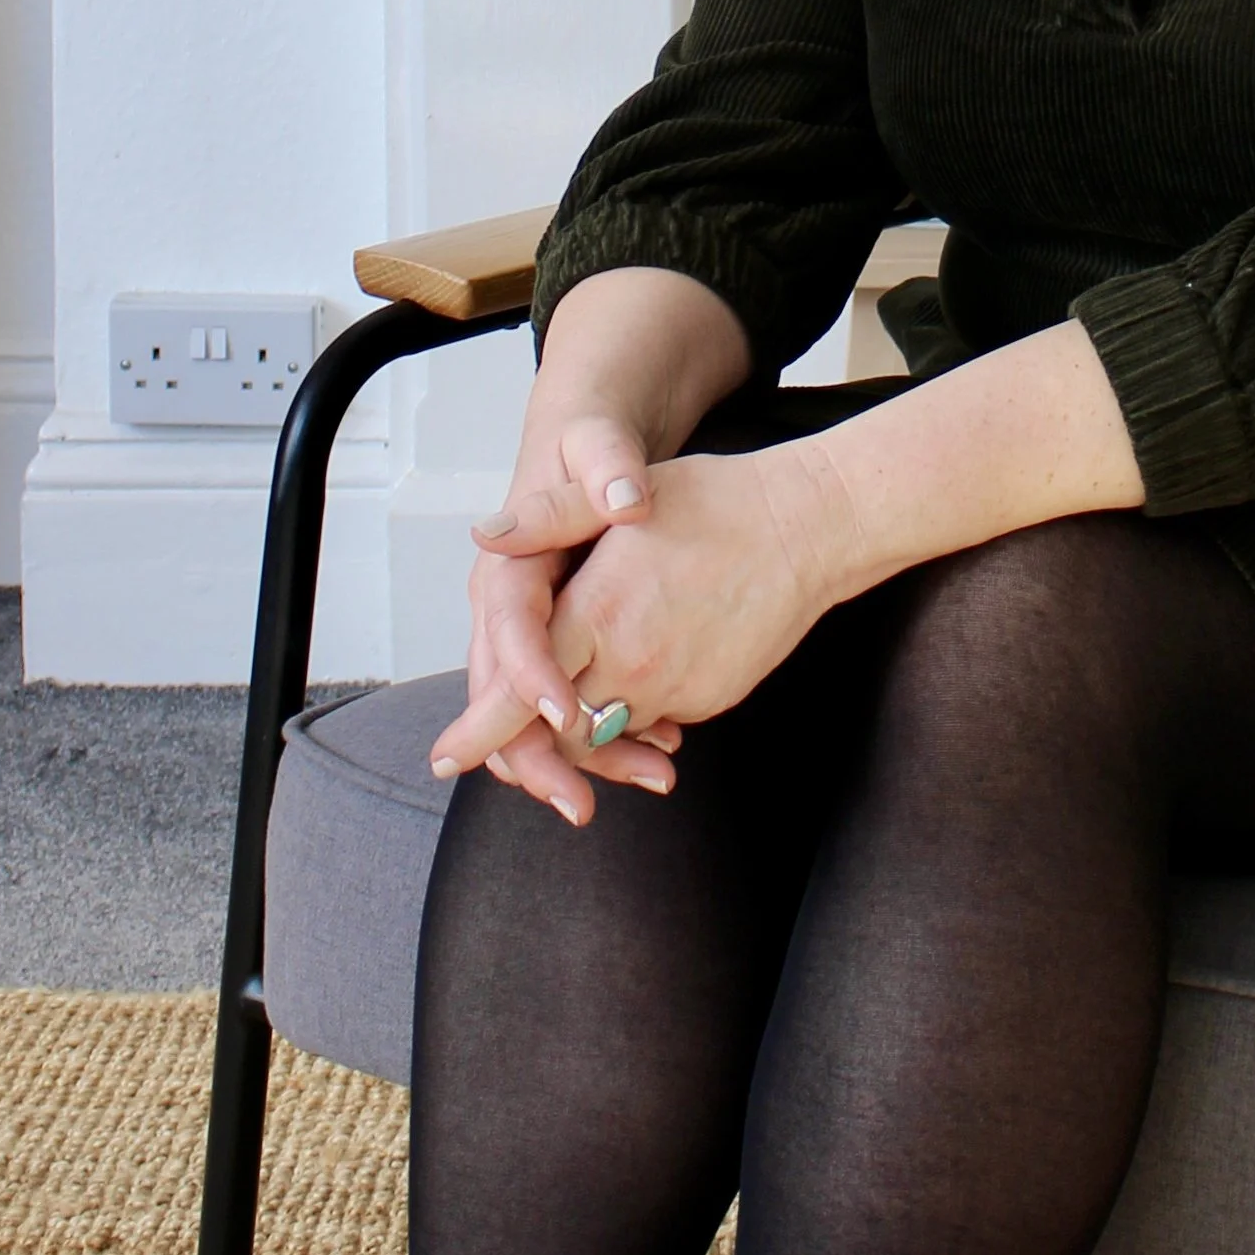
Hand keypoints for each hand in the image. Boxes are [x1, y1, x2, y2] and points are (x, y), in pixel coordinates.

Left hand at [435, 443, 847, 827]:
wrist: (810, 530)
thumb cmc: (718, 502)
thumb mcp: (628, 498)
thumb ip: (551, 517)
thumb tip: (486, 534)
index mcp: (597, 613)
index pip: (521, 689)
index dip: (480, 728)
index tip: (445, 756)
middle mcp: (632, 662)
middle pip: (558, 729)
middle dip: (528, 747)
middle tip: (500, 754)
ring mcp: (675, 688)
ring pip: (606, 734)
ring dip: (583, 736)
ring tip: (567, 726)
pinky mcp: (709, 698)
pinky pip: (654, 723)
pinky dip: (633, 719)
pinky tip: (635, 686)